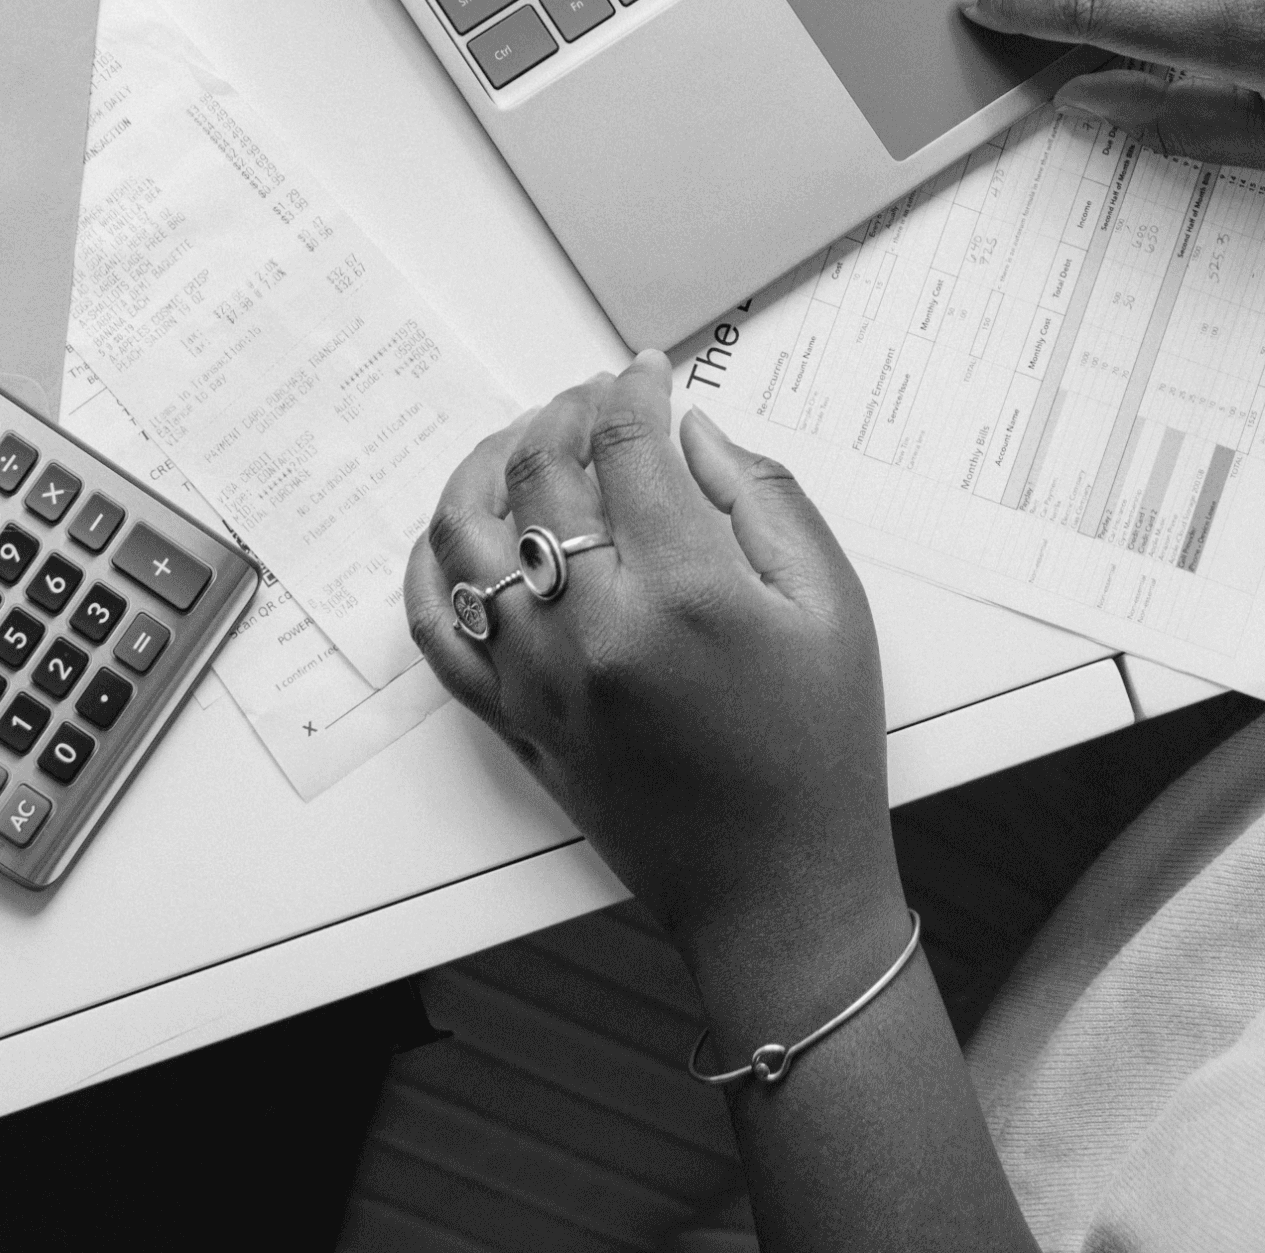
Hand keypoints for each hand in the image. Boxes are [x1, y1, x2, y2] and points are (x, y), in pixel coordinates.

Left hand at [405, 354, 900, 987]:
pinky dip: (432, 568)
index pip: (626, 446)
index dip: (633, 390)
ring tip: (523, 443)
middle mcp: (594, 630)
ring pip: (466, 539)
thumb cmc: (819, 752)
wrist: (777, 890)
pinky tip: (459, 533)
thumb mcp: (832, 607)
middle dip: (564, 413)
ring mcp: (538, 679)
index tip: (648, 373)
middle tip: (594, 398)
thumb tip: (693, 433)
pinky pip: (436, 630)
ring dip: (486, 468)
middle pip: (540, 476)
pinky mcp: (512, 720)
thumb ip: (764, 499)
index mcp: (684, 593)